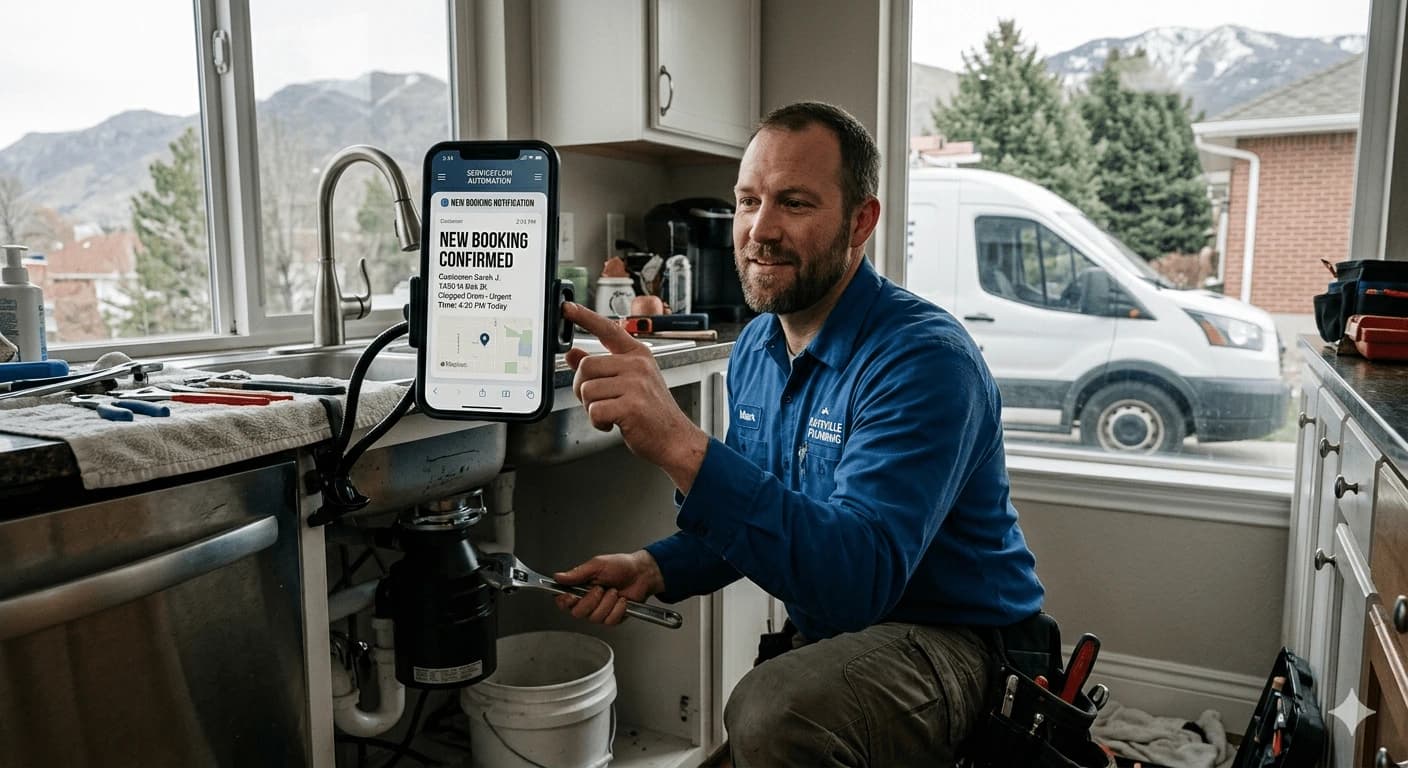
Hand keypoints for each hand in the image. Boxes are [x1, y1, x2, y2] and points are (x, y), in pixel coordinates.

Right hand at [553, 550, 665, 625]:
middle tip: (601, 588)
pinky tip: (622, 600)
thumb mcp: (598, 565)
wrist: (641, 574)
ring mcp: (600, 611)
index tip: (570, 597)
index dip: (564, 602)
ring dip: (607, 603)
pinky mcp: (612, 618)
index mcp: (580, 587)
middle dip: (591, 601)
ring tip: (614, 591)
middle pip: (577, 613)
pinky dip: (618, 609)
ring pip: (595, 618)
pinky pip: (610, 621)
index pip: (563, 600)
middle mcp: (587, 601)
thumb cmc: (621, 566)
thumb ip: (577, 573)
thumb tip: (558, 577)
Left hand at [563, 302, 708, 491]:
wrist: (675, 439)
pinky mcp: (631, 406)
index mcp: (637, 355)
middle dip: (582, 387)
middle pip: (586, 366)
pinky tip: (612, 423)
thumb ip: (601, 366)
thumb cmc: (652, 412)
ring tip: (610, 413)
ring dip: (591, 408)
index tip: (567, 307)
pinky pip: (595, 410)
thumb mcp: (629, 382)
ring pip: (587, 390)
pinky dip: (597, 422)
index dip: (584, 317)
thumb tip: (572, 353)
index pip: (607, 329)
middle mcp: (637, 365)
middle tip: (597, 400)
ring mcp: (636, 384)